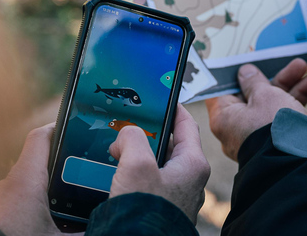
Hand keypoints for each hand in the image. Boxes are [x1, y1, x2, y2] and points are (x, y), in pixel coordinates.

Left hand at [0, 124, 77, 235]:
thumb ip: (83, 229)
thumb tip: (106, 225)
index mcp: (27, 178)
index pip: (41, 137)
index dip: (59, 127)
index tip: (77, 127)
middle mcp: (11, 182)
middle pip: (38, 159)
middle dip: (61, 160)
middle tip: (84, 164)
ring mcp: (2, 197)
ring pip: (29, 180)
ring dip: (48, 183)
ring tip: (71, 193)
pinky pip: (20, 197)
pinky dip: (36, 200)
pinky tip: (51, 216)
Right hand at [108, 104, 210, 223]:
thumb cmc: (144, 212)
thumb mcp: (136, 164)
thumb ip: (132, 138)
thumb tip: (127, 136)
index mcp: (192, 164)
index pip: (186, 124)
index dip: (172, 106)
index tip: (161, 94)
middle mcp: (187, 181)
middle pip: (167, 144)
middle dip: (146, 133)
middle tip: (127, 123)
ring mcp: (173, 197)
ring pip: (154, 165)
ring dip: (135, 155)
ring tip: (115, 148)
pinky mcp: (158, 209)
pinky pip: (146, 183)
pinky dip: (131, 174)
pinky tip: (114, 174)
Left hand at [206, 59, 306, 161]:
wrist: (301, 162)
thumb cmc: (274, 127)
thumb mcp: (264, 95)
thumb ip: (254, 81)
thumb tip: (245, 72)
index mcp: (224, 118)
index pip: (224, 91)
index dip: (236, 74)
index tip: (247, 60)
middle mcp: (238, 128)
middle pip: (252, 94)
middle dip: (273, 76)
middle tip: (285, 62)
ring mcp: (258, 135)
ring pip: (271, 103)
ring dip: (289, 84)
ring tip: (304, 67)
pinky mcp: (277, 139)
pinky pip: (283, 115)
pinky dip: (296, 99)